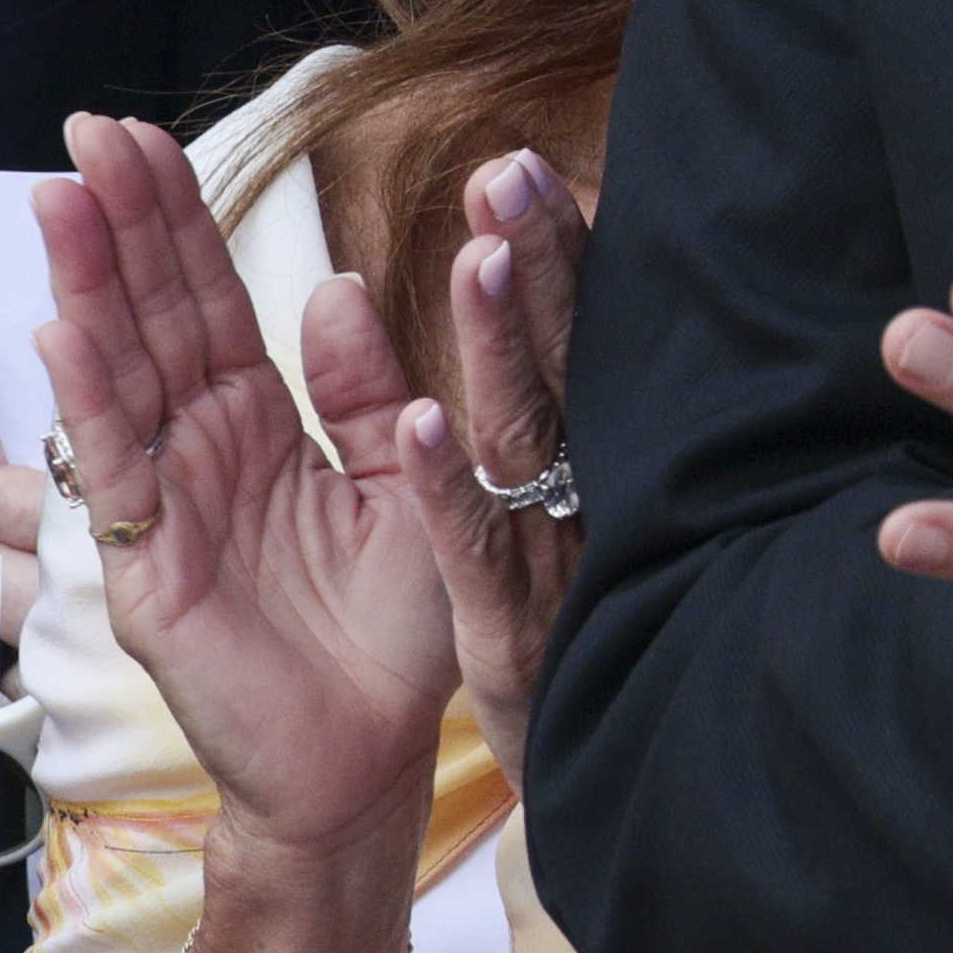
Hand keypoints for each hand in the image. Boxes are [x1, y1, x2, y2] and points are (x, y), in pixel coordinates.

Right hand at [32, 116, 458, 853]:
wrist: (369, 757)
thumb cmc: (391, 635)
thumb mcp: (402, 477)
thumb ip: (365, 386)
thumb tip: (331, 286)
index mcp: (257, 424)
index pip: (204, 300)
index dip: (173, 220)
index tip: (140, 140)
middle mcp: (199, 455)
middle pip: (149, 319)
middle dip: (117, 227)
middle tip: (84, 135)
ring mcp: (165, 512)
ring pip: (121, 379)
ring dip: (86, 289)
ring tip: (59, 203)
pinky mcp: (152, 576)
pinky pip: (122, 478)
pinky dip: (94, 406)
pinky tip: (68, 337)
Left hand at [385, 150, 592, 787]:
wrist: (558, 784)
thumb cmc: (517, 640)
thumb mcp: (480, 508)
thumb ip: (436, 402)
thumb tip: (390, 292)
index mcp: (559, 459)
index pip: (550, 331)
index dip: (541, 249)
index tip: (519, 168)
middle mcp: (562, 496)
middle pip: (545, 357)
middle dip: (533, 260)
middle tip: (513, 169)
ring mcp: (535, 560)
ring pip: (519, 432)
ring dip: (499, 342)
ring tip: (485, 251)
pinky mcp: (498, 633)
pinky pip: (469, 547)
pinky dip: (449, 484)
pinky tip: (424, 421)